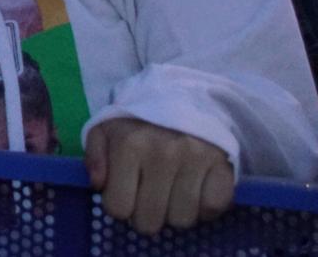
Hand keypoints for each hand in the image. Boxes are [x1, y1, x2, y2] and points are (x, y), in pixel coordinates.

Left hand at [85, 117, 234, 235]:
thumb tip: (98, 184)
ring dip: (175, 212)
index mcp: (129, 145)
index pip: (117, 208)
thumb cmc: (139, 122)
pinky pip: (213, 208)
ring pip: (181, 220)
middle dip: (145, 214)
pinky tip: (195, 191)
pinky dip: (204, 207)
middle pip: (149, 221)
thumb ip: (94, 157)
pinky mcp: (223, 165)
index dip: (119, 206)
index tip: (125, 192)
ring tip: (171, 190)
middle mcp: (163, 153)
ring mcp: (196, 160)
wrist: (184, 96)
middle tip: (148, 195)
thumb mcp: (104, 130)